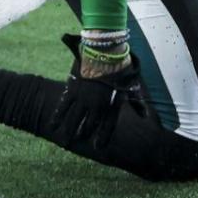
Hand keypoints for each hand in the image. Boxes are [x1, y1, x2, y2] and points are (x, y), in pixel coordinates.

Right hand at [49, 34, 145, 149]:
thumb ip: (137, 102)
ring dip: (69, 131)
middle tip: (77, 142)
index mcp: (113, 105)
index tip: (98, 147)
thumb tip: (144, 116)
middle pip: (89, 125)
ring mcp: (84, 99)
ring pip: (74, 120)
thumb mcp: (132, 85)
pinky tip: (52, 127)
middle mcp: (98, 105)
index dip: (102, 138)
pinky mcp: (73, 90)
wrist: (105, 50)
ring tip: (65, 141)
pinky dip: (57, 118)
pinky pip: (63, 107)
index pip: (108, 127)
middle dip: (83, 135)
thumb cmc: (120, 66)